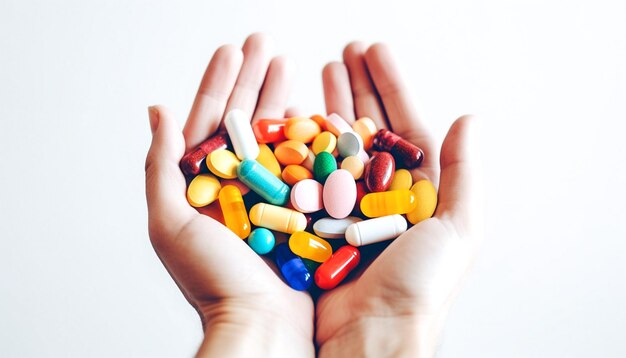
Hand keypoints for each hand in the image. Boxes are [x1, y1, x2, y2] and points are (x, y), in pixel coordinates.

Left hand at [145, 34, 313, 356]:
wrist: (262, 324)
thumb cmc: (212, 280)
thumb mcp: (171, 222)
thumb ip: (162, 167)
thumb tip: (157, 110)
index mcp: (203, 185)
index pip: (208, 122)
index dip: (219, 83)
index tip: (231, 50)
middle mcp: (237, 185)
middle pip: (245, 120)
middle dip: (254, 79)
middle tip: (265, 42)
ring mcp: (270, 194)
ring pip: (276, 136)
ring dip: (282, 97)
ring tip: (289, 63)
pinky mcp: (299, 208)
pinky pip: (305, 165)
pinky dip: (309, 137)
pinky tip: (313, 109)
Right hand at [315, 42, 482, 356]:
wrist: (369, 334)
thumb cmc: (419, 286)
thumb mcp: (457, 228)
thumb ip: (463, 172)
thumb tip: (469, 117)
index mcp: (415, 190)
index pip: (403, 123)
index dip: (390, 84)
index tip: (373, 50)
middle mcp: (378, 193)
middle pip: (367, 127)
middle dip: (356, 87)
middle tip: (344, 52)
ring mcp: (343, 204)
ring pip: (334, 144)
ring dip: (328, 106)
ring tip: (319, 71)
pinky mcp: (314, 219)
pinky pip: (305, 174)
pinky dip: (299, 144)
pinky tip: (293, 117)